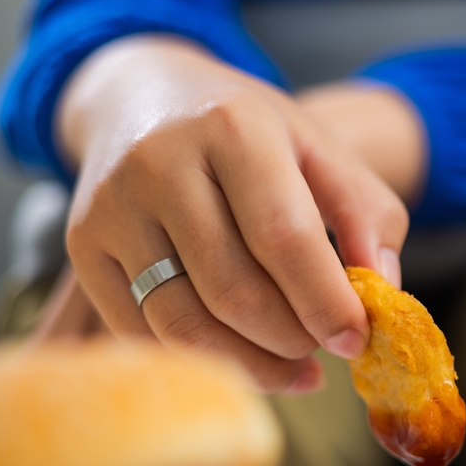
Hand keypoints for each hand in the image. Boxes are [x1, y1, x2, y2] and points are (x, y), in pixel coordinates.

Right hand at [57, 36, 408, 392]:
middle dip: (291, 339)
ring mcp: (112, 207)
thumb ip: (367, 214)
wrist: (142, 96)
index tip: (356, 340)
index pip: (284, 237)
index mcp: (234, 129)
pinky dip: (201, 359)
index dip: (325, 301)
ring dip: (250, 364)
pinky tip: (240, 357)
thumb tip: (382, 293)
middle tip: (323, 351)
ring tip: (294, 369)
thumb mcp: (319, 148)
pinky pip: (142, 331)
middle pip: (233, 290)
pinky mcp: (82, 245)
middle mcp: (161, 163)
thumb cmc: (246, 131)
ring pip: (183, 322)